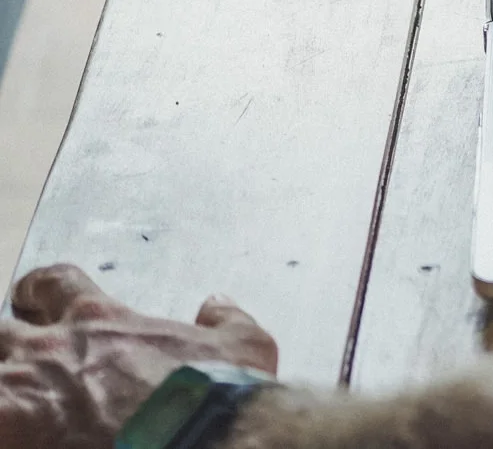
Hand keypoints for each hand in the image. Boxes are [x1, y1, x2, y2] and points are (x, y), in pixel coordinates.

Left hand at [0, 265, 278, 448]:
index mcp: (101, 320)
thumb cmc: (214, 393)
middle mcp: (53, 347)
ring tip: (18, 407)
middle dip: (9, 344)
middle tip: (19, 358)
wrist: (196, 439)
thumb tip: (217, 304)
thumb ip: (226, 321)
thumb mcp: (244, 345)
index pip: (53, 283)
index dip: (40, 289)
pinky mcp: (10, 429)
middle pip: (2, 332)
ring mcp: (23, 390)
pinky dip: (4, 427)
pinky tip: (14, 435)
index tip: (32, 299)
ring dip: (5, 387)